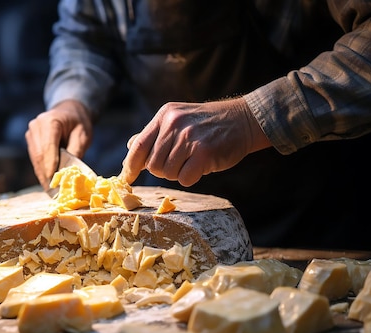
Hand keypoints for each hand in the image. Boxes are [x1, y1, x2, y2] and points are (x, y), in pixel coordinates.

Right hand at [25, 100, 92, 188]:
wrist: (69, 111)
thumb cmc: (78, 123)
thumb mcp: (83, 135)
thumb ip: (76, 152)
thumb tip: (70, 172)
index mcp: (51, 121)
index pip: (48, 146)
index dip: (50, 165)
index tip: (53, 181)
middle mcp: (36, 125)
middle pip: (39, 154)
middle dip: (46, 174)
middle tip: (53, 192)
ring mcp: (31, 133)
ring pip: (35, 159)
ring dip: (42, 175)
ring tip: (50, 191)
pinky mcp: (30, 140)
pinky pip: (35, 158)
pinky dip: (41, 170)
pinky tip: (47, 182)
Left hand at [119, 97, 271, 185]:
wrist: (243, 120)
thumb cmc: (208, 124)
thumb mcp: (178, 119)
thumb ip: (154, 134)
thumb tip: (130, 146)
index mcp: (165, 116)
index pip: (138, 146)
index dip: (130, 166)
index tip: (127, 178)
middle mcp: (174, 124)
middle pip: (153, 165)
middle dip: (163, 170)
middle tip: (180, 162)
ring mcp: (189, 138)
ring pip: (168, 173)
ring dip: (178, 173)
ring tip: (192, 161)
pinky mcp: (204, 152)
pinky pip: (184, 179)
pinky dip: (191, 178)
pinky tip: (200, 166)